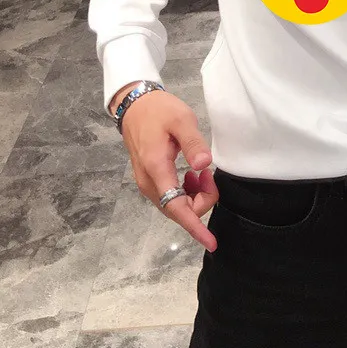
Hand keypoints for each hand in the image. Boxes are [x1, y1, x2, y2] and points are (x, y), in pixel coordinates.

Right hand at [117, 88, 218, 250]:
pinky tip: (192, 176)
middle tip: (209, 174)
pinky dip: (186, 193)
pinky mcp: (149, 180)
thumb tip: (204, 165)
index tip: (211, 242)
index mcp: (156, 169)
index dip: (195, 227)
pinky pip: (170, 198)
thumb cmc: (159, 110)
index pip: (177, 208)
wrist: (135, 105)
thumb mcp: (181, 120)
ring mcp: (146, 183)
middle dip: (201, 201)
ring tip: (202, 173)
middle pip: (179, 210)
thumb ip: (193, 143)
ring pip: (175, 206)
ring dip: (194, 197)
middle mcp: (149, 183)